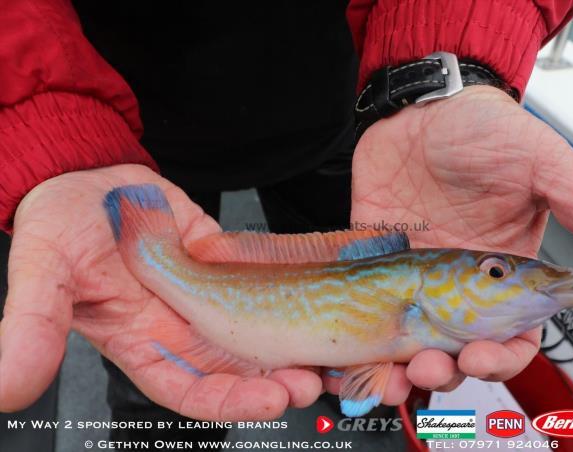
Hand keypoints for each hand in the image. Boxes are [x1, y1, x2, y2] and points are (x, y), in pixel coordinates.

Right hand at [0, 164, 321, 416]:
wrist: (85, 175)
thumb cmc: (58, 224)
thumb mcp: (43, 272)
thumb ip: (33, 326)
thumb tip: (8, 388)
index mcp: (142, 342)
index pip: (192, 391)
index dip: (230, 403)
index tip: (270, 400)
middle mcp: (181, 326)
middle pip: (237, 370)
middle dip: (276, 380)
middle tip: (312, 379)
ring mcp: (207, 294)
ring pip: (257, 332)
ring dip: (291, 344)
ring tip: (327, 349)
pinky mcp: (224, 260)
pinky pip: (262, 282)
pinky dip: (291, 293)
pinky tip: (320, 294)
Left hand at [346, 85, 572, 401]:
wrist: (420, 104)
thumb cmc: (484, 131)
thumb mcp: (545, 169)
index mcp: (505, 270)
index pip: (510, 334)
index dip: (501, 358)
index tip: (485, 359)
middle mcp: (459, 281)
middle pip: (457, 348)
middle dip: (448, 370)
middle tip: (433, 369)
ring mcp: (414, 275)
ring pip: (411, 341)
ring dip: (405, 366)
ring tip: (396, 374)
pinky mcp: (374, 262)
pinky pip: (366, 310)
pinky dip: (363, 338)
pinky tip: (357, 354)